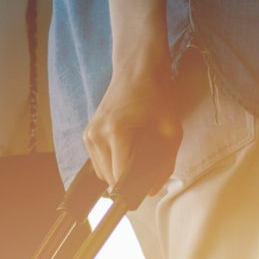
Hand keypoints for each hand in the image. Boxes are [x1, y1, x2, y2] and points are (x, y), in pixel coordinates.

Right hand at [83, 67, 180, 208]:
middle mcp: (97, 136)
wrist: (137, 68)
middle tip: (144, 166)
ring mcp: (89, 135)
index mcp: (116, 133)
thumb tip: (153, 191)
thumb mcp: (171, 129)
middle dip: (126, 179)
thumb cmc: (157, 95)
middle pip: (108, 179)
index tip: (143, 191)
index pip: (119, 177)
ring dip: (117, 171)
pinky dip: (111, 162)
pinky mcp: (87, 135)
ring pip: (101, 173)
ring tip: (134, 154)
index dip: (132, 188)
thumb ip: (165, 164)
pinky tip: (124, 148)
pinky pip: (97, 162)